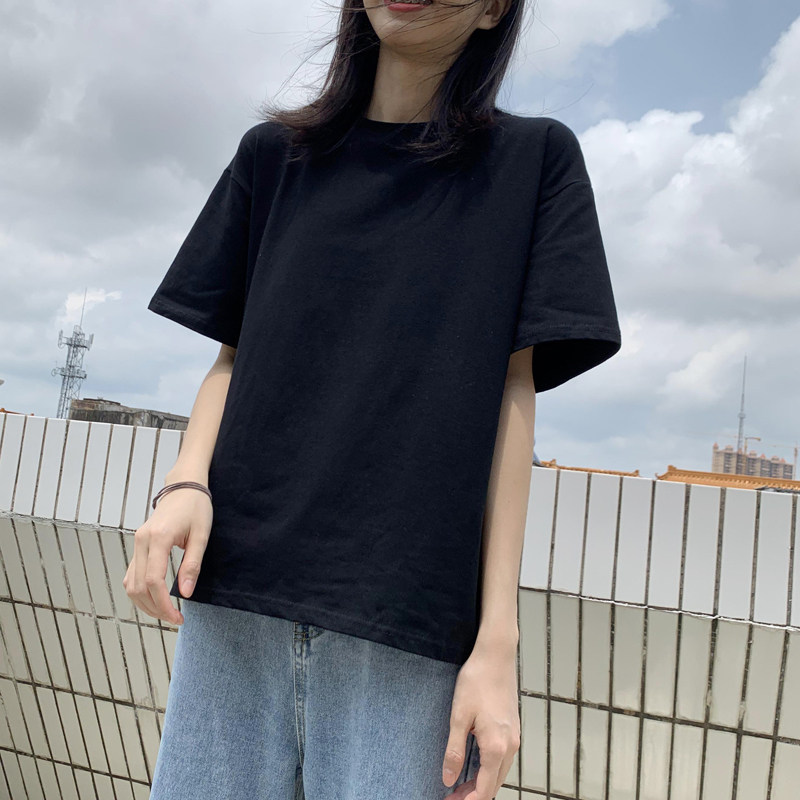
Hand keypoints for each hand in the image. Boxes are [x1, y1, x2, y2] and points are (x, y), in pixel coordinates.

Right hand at [122, 485, 212, 624]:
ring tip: (166, 612)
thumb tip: (185, 593)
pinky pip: (131, 575)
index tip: (177, 617)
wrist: (184, 487)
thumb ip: (192, 565)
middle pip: (138, 587)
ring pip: (130, 584)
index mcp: (158, 538)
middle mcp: (141, 541)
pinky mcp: (138, 545)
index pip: (153, 581)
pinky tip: (155, 599)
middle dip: (154, 608)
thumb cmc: (196, 508)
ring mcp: (136, 543)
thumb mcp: (201, 536)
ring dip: (145, 603)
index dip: (163, 604)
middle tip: (175, 619)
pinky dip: (139, 591)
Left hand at [442, 640, 519, 799]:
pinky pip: (503, 759)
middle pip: (494, 785)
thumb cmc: (477, 680)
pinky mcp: (513, 728)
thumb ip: (454, 751)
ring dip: (482, 783)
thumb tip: (448, 778)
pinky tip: (474, 765)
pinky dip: (489, 769)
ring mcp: (514, 736)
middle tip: (451, 797)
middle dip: (473, 795)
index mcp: (496, 746)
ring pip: (500, 772)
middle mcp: (510, 745)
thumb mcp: (459, 716)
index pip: (485, 790)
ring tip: (459, 785)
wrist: (496, 656)